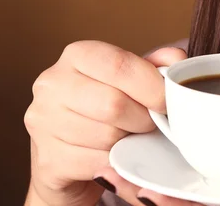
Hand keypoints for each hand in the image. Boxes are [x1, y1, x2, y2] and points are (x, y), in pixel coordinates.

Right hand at [24, 41, 189, 205]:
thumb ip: (154, 67)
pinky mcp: (47, 158)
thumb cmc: (104, 110)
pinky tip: (115, 156)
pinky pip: (97, 163)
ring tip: (130, 138)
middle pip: (114, 104)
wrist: (69, 158)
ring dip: (129, 142)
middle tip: (150, 124)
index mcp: (78, 55)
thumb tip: (176, 59)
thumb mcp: (130, 81)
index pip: (119, 65)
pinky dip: (116, 163)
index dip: (151, 86)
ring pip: (106, 135)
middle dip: (143, 119)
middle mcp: (52, 83)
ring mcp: (43, 121)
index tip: (167, 103)